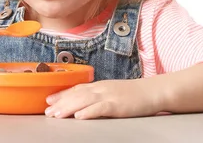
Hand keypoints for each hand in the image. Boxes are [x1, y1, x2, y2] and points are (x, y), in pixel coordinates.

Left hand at [45, 79, 165, 119]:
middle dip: (60, 103)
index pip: (77, 88)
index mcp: (101, 86)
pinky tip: (79, 117)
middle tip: (47, 112)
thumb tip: (85, 104)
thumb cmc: (136, 94)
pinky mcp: (118, 105)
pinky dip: (88, 112)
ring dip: (68, 108)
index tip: (49, 100)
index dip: (62, 94)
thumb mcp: (114, 91)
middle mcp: (102, 88)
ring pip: (84, 100)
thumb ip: (100, 95)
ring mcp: (110, 95)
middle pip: (77, 95)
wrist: (155, 91)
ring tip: (56, 115)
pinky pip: (101, 108)